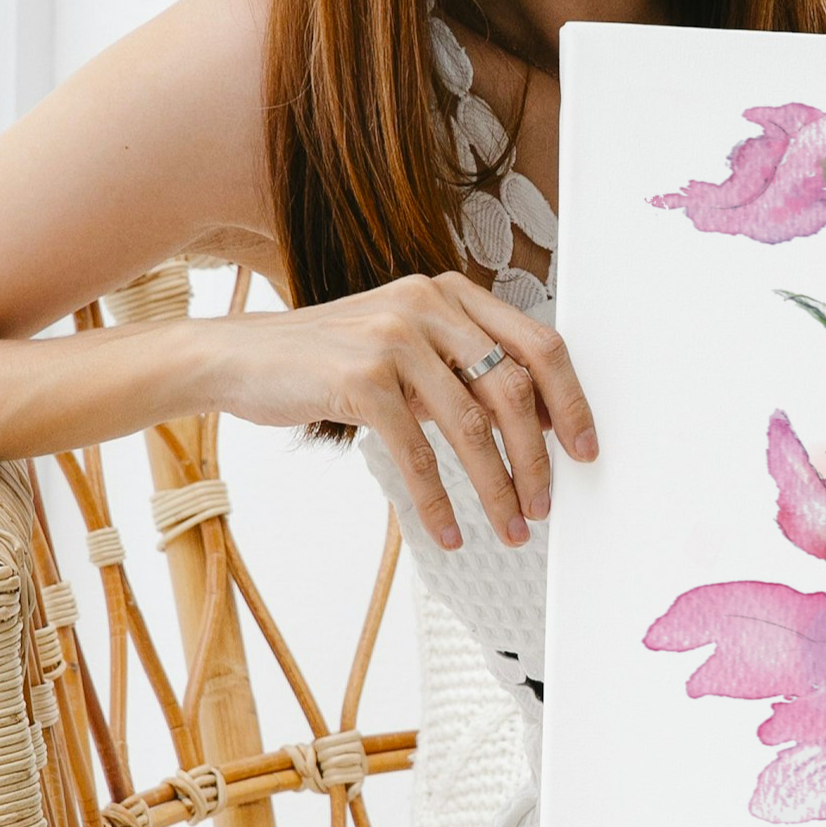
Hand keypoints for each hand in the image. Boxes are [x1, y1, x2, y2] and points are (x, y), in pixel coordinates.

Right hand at [209, 272, 596, 549]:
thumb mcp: (408, 355)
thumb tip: (534, 427)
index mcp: (451, 294)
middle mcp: (429, 305)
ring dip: (496, 488)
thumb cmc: (332, 361)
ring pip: (471, 426)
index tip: (585, 451)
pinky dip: (438, 500)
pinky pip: (417, 452)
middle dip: (537, 459)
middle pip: (514, 389)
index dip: (571, 402)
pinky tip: (448, 532)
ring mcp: (394, 336)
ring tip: (509, 529)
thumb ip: (463, 375)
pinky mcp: (361, 377)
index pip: (539, 344)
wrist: (240, 358)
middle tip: (544, 507)